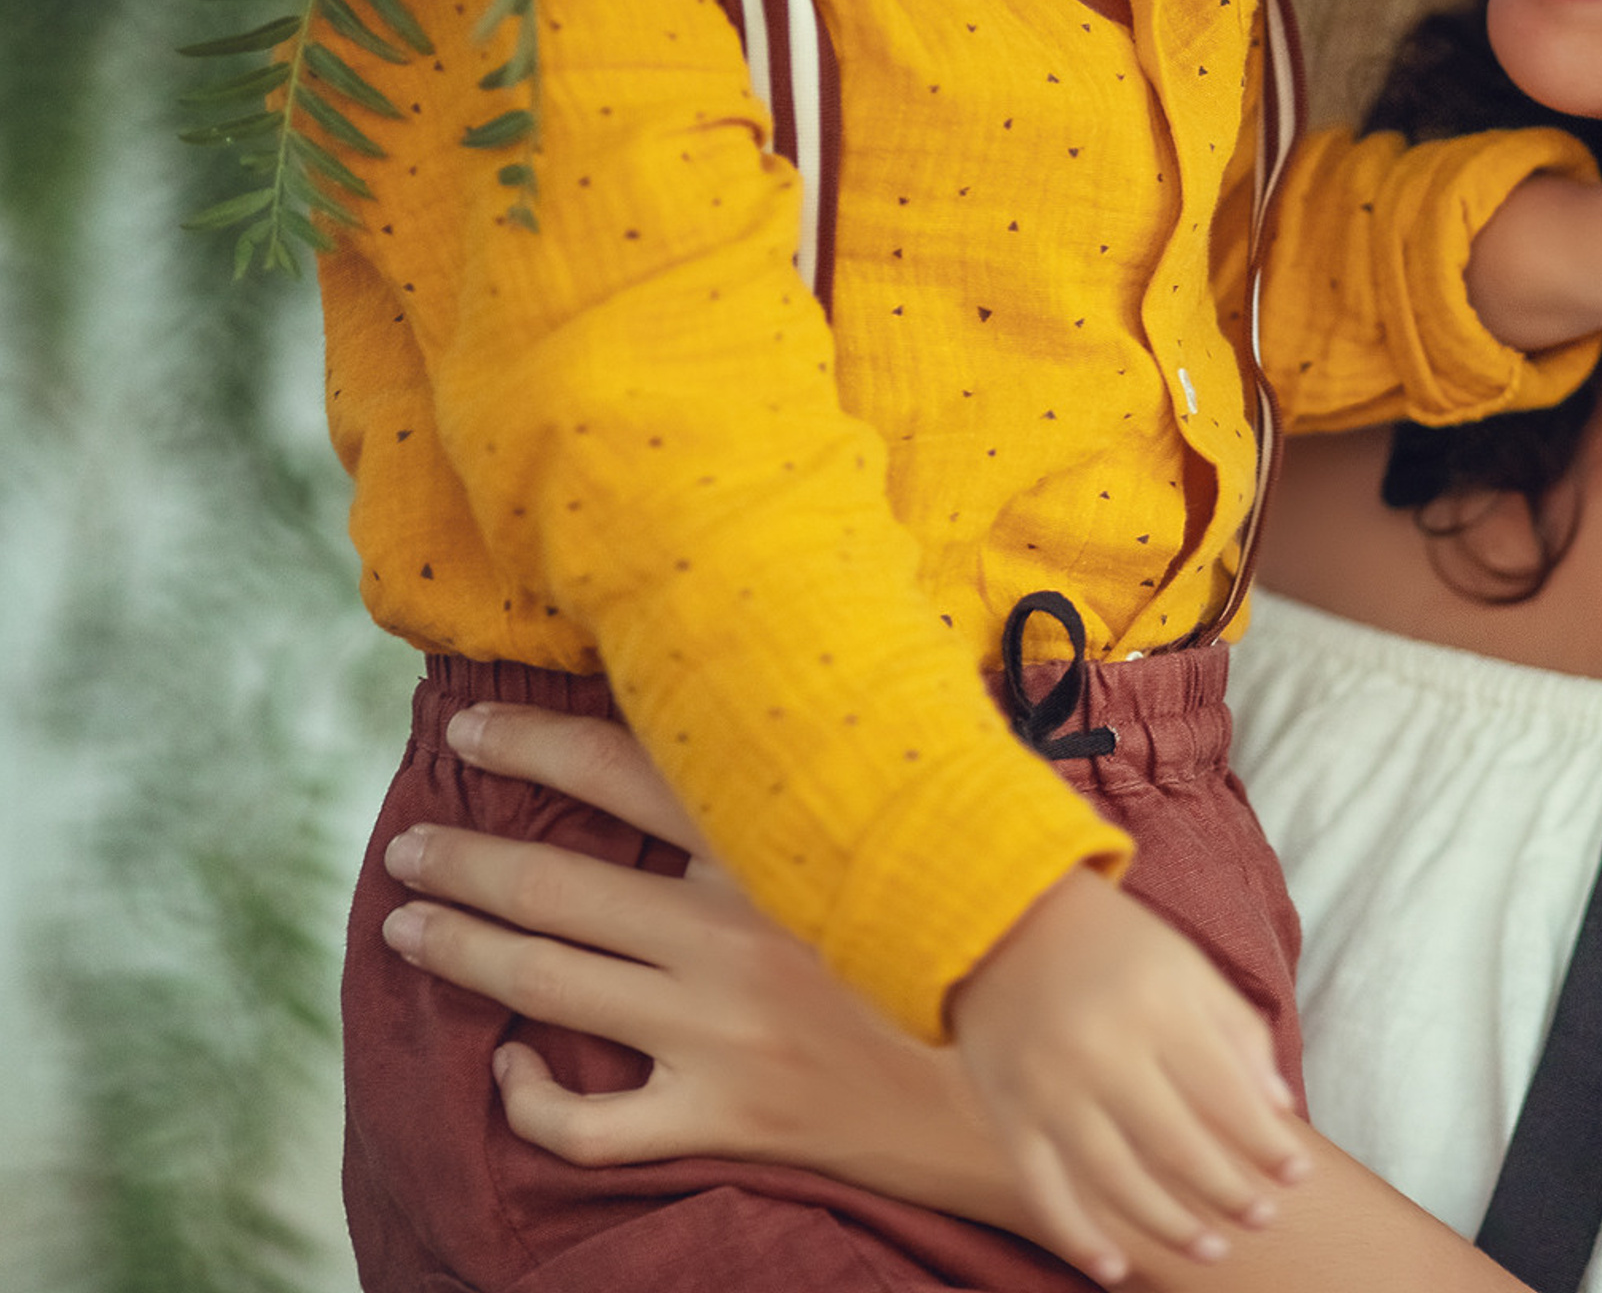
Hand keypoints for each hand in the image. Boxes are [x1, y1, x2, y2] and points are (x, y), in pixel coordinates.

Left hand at [378, 707, 1009, 1217]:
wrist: (1026, 1082)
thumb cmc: (979, 929)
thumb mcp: (935, 817)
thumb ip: (863, 753)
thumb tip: (827, 649)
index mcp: (776, 845)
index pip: (622, 770)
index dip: (533, 743)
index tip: (469, 728)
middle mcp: (731, 932)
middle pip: (552, 882)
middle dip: (459, 858)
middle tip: (408, 844)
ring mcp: (716, 1031)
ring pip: (543, 981)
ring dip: (459, 946)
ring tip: (406, 925)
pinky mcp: (719, 1116)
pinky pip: (586, 1120)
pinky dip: (527, 1095)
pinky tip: (506, 1067)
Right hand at [948, 864, 1308, 1286]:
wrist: (1000, 917)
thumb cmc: (1109, 943)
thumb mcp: (1183, 963)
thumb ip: (1236, 1028)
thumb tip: (1279, 1108)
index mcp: (1156, 1003)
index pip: (1226, 1091)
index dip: (1266, 1142)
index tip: (1298, 1176)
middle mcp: (1103, 1049)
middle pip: (1177, 1145)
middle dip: (1228, 1192)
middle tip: (1263, 1218)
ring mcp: (1051, 1088)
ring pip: (1117, 1181)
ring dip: (1169, 1227)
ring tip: (1212, 1249)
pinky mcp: (1008, 1115)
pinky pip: (1044, 1192)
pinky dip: (1079, 1239)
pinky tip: (1117, 1269)